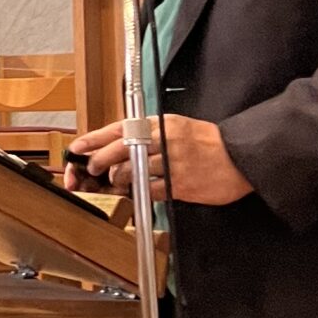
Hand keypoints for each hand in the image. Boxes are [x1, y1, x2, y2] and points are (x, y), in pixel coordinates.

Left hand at [64, 116, 253, 204]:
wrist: (240, 156)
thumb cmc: (207, 142)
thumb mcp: (176, 126)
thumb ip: (148, 133)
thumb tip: (119, 144)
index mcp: (159, 124)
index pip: (117, 129)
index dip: (93, 140)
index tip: (77, 148)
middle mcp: (162, 140)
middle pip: (118, 150)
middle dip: (99, 162)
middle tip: (92, 170)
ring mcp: (170, 163)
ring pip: (130, 172)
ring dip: (118, 180)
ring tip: (118, 182)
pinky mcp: (179, 184)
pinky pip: (148, 190)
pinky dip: (138, 193)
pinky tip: (136, 193)